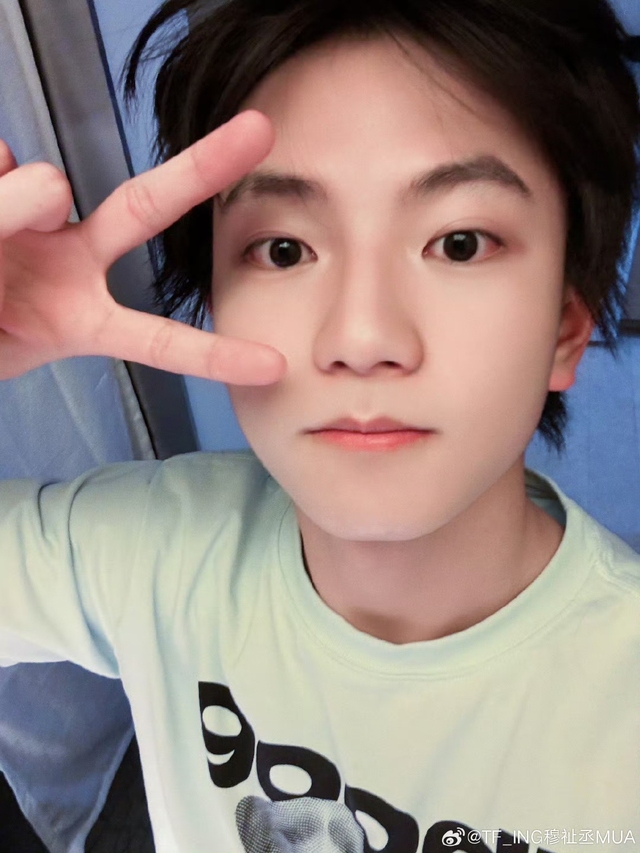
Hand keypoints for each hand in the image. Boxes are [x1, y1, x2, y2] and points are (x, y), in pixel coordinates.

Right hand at [0, 110, 285, 383]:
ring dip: (6, 213)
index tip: (270, 368)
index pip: (157, 339)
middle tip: (260, 131)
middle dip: (200, 170)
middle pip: (144, 209)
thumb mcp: (3, 339)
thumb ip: (17, 250)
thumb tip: (34, 172)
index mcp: (81, 321)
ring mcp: (35, 226)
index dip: (211, 356)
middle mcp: (69, 264)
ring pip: (37, 188)